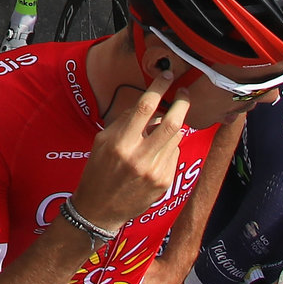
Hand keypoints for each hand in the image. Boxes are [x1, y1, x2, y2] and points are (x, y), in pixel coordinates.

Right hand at [75, 65, 192, 230]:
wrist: (101, 208)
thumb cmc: (98, 170)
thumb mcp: (103, 141)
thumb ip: (126, 122)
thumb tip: (150, 105)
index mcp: (121, 143)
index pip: (145, 107)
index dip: (158, 87)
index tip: (166, 75)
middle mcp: (141, 156)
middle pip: (173, 123)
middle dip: (182, 103)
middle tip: (184, 93)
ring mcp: (156, 171)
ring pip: (176, 137)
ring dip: (172, 128)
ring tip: (158, 131)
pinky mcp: (165, 181)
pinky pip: (174, 154)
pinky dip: (168, 147)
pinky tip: (154, 154)